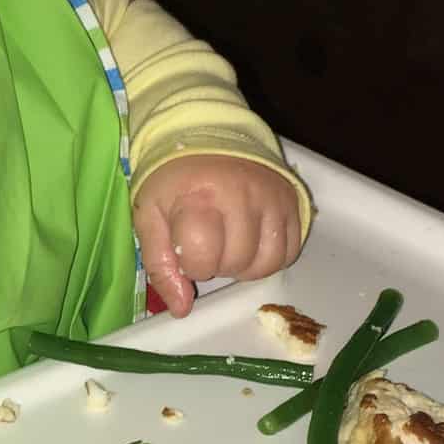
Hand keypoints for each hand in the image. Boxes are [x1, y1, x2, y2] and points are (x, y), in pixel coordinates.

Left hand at [133, 154, 303, 317]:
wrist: (208, 134)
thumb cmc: (174, 179)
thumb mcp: (150, 216)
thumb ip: (160, 265)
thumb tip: (181, 309)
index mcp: (199, 198)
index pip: (202, 260)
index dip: (190, 265)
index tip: (185, 248)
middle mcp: (241, 196)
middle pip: (236, 263)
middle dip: (217, 263)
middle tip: (208, 242)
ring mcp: (272, 198)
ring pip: (266, 263)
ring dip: (244, 265)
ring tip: (229, 245)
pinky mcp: (293, 201)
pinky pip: (289, 251)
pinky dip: (269, 256)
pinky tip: (252, 242)